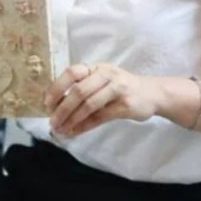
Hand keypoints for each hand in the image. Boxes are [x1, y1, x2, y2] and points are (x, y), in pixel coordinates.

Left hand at [46, 63, 167, 137]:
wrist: (153, 93)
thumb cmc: (120, 88)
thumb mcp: (101, 81)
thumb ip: (82, 88)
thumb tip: (54, 105)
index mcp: (96, 67)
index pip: (72, 72)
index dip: (57, 87)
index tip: (46, 103)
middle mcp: (106, 74)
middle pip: (79, 91)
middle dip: (62, 108)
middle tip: (52, 121)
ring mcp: (118, 89)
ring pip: (89, 105)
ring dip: (72, 119)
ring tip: (61, 129)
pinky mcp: (126, 105)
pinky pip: (101, 117)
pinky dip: (85, 126)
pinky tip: (75, 132)